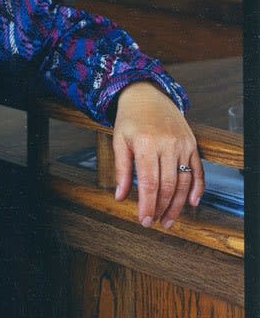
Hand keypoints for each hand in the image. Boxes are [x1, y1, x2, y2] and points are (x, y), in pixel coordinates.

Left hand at [112, 82, 204, 228]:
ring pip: (184, 181)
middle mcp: (168, 144)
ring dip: (178, 204)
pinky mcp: (192, 144)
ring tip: (169, 219)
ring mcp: (183, 144)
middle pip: (168, 185)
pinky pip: (198, 169)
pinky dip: (197, 187)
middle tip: (156, 222)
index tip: (144, 220)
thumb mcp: (119, 142)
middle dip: (162, 208)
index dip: (148, 205)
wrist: (147, 95)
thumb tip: (120, 197)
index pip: (150, 183)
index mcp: (146, 145)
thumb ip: (121, 171)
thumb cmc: (130, 119)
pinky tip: (192, 202)